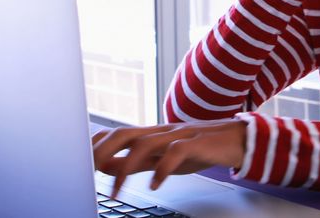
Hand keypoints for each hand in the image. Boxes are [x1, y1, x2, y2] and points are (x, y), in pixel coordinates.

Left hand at [91, 119, 247, 198]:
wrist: (239, 139)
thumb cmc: (202, 147)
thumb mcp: (165, 157)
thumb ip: (137, 163)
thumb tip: (106, 167)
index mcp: (153, 133)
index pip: (117, 132)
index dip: (96, 144)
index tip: (80, 162)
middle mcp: (162, 130)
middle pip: (125, 133)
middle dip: (103, 151)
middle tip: (89, 172)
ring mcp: (179, 134)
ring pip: (146, 142)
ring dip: (126, 166)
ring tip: (117, 188)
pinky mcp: (197, 143)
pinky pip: (177, 152)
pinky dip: (163, 169)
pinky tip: (155, 184)